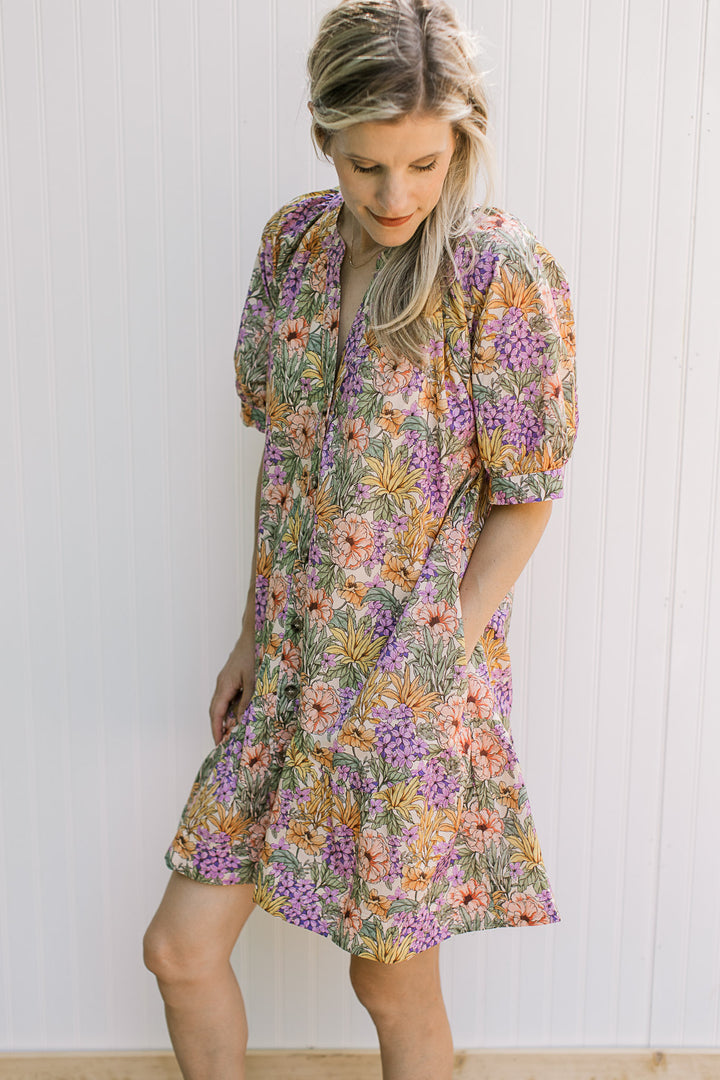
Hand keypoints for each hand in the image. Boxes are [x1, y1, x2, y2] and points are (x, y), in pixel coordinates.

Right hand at [209, 626, 256, 745]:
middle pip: (216, 710)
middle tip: (224, 743)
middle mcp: (222, 683)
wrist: (255, 633)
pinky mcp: (233, 676)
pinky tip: (242, 713)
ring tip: (233, 732)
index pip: (216, 713)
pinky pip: (230, 696)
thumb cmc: (254, 654)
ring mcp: (227, 679)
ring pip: (223, 703)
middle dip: (219, 727)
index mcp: (224, 685)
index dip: (217, 729)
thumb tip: (240, 721)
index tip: (218, 743)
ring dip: (226, 718)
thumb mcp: (254, 681)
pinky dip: (233, 707)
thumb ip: (247, 701)